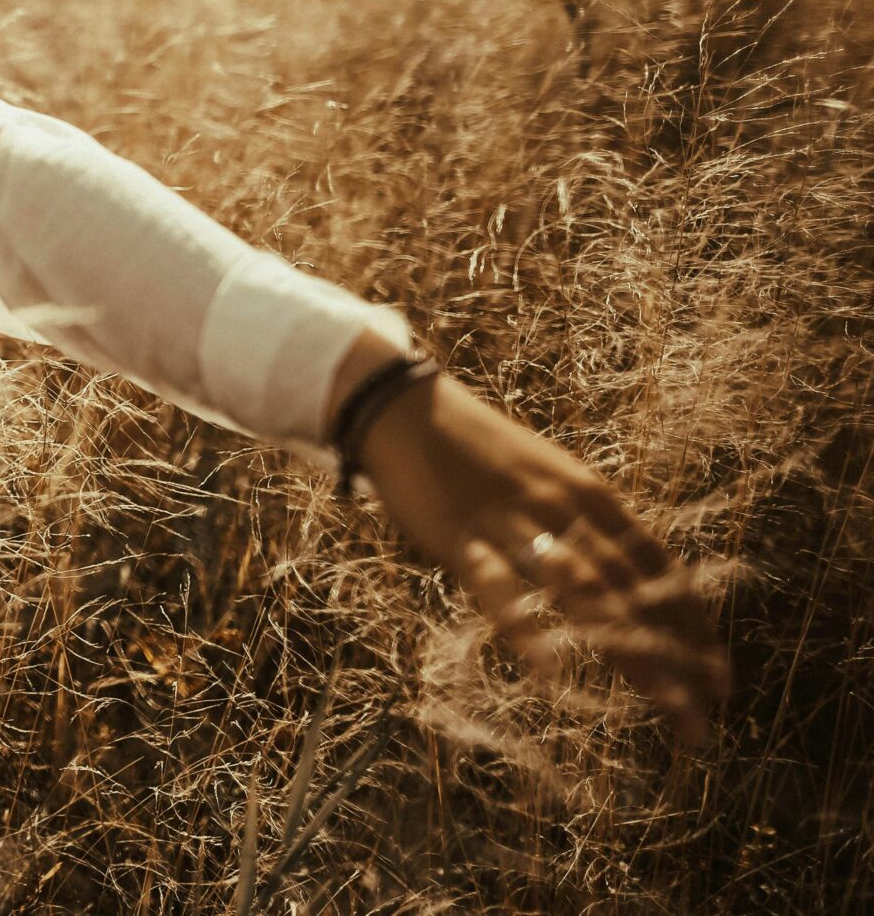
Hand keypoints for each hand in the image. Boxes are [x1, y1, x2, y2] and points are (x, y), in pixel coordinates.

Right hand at [336, 341, 730, 745]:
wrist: (404, 407)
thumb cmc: (477, 450)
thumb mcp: (546, 479)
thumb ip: (583, 525)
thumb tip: (626, 579)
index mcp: (590, 496)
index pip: (659, 568)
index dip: (694, 625)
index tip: (720, 679)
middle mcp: (564, 509)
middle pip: (634, 591)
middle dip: (676, 656)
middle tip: (706, 718)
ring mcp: (514, 523)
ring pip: (585, 593)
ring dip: (631, 652)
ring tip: (665, 703)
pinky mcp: (461, 537)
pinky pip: (499, 589)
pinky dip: (527, 630)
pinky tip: (551, 673)